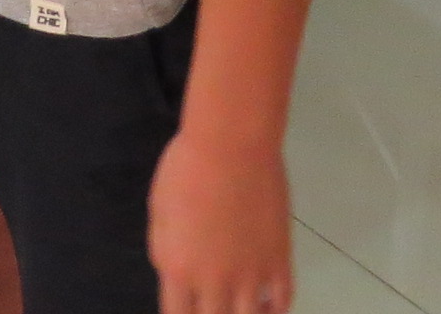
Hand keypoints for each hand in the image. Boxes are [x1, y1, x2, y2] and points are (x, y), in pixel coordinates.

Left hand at [149, 130, 293, 313]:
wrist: (230, 144)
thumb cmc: (185, 168)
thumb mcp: (158, 211)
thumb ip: (165, 250)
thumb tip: (174, 271)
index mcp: (179, 269)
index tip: (187, 310)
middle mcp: (215, 281)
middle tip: (215, 306)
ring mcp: (252, 274)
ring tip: (245, 309)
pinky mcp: (280, 259)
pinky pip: (282, 300)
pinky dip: (276, 309)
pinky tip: (269, 303)